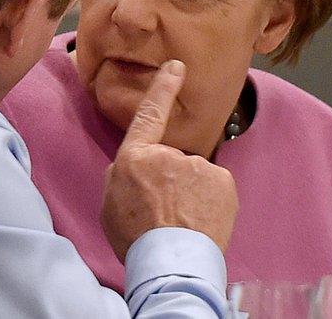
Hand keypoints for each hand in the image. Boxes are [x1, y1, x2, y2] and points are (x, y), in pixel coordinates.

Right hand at [101, 60, 237, 261]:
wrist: (171, 264)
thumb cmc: (135, 238)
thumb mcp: (109, 203)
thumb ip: (122, 175)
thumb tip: (137, 166)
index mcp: (135, 158)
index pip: (148, 114)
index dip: (163, 88)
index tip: (176, 66)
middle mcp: (168, 155)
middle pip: (172, 160)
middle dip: (171, 179)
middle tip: (163, 211)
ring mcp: (198, 166)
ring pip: (195, 174)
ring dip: (191, 192)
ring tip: (181, 221)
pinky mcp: (222, 180)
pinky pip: (214, 187)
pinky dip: (209, 201)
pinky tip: (200, 221)